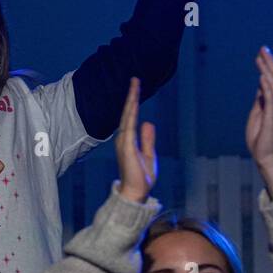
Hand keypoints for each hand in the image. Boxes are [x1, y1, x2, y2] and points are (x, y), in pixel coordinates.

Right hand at [116, 77, 156, 202]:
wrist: (136, 193)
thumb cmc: (142, 177)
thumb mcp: (149, 155)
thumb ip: (148, 139)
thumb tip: (148, 121)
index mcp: (129, 140)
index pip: (132, 117)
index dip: (134, 101)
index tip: (136, 87)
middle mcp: (124, 138)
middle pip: (128, 112)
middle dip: (131, 95)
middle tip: (135, 79)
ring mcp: (124, 141)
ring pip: (127, 115)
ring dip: (131, 99)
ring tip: (134, 84)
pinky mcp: (127, 146)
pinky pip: (129, 125)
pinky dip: (130, 112)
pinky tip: (133, 102)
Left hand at [245, 46, 272, 198]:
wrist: (263, 156)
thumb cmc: (259, 137)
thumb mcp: (257, 112)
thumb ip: (260, 99)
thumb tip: (260, 84)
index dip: (268, 65)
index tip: (261, 52)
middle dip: (270, 62)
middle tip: (263, 48)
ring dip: (267, 71)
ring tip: (260, 58)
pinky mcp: (271, 119)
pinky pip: (270, 101)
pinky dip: (267, 88)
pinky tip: (262, 77)